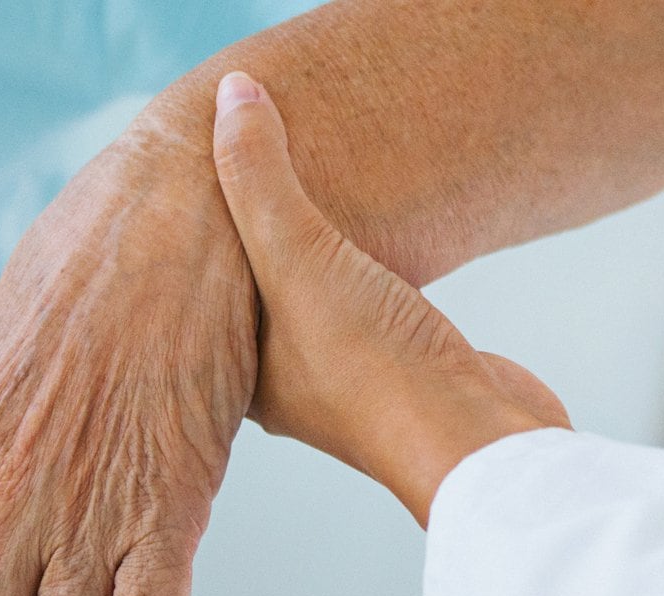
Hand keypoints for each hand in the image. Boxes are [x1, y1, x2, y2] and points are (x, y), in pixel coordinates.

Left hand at [209, 72, 567, 524]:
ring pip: (318, 298)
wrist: (478, 437)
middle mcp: (291, 385)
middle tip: (240, 170)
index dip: (191, 242)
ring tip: (304, 191)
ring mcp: (354, 379)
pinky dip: (366, 265)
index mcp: (244, 378)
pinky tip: (372, 238)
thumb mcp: (300, 256)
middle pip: (257, 297)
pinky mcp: (409, 365)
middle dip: (251, 241)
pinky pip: (372, 299)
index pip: (201, 301)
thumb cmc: (377, 367)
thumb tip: (234, 91)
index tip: (185, 182)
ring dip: (314, 252)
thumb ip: (259, 176)